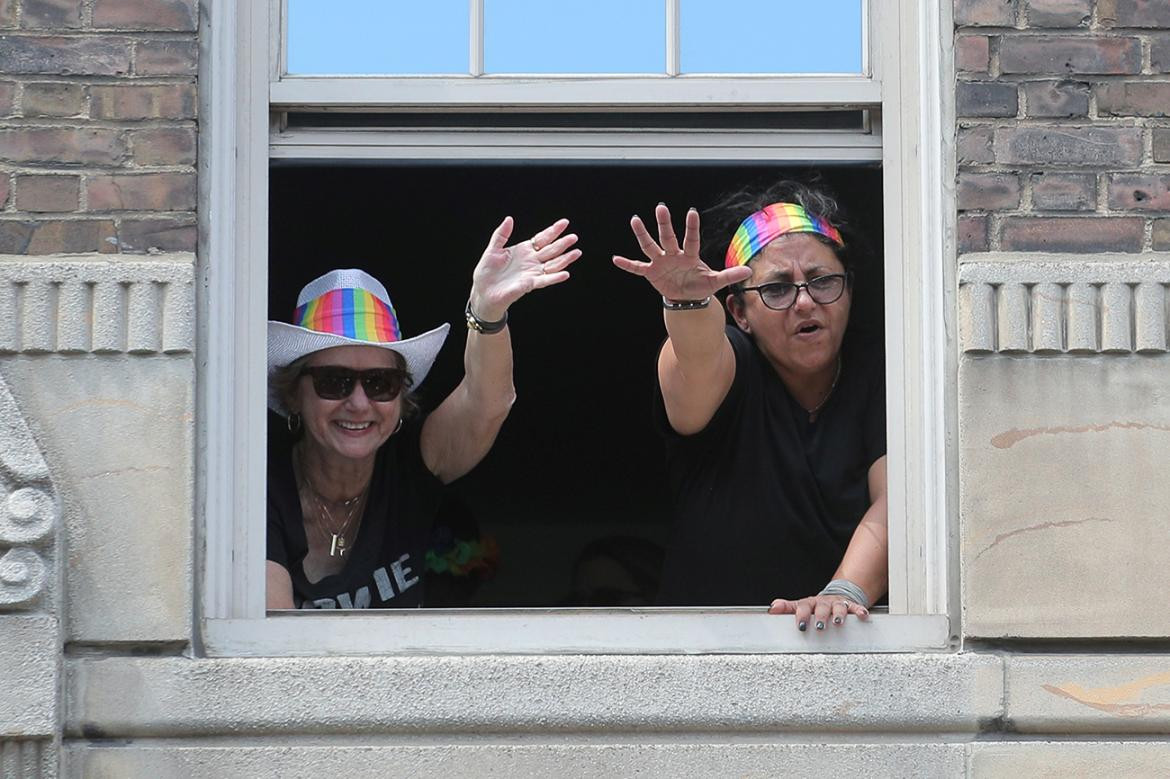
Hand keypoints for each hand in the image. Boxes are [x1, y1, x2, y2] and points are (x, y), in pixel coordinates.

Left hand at [469, 216, 580, 321]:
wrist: (483, 291)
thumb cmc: (487, 272)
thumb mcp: (493, 249)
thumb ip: (501, 234)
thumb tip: (509, 219)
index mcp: (524, 250)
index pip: (542, 238)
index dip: (553, 230)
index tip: (564, 223)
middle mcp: (531, 261)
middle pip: (551, 250)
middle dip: (563, 243)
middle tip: (574, 237)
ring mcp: (532, 272)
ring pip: (553, 264)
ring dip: (565, 259)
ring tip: (576, 252)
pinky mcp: (530, 284)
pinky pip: (545, 280)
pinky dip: (555, 277)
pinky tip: (565, 273)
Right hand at [612, 203, 750, 300]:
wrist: (687, 297)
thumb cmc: (700, 285)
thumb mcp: (716, 282)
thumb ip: (730, 275)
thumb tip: (749, 271)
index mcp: (690, 255)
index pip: (691, 239)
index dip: (691, 227)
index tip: (691, 212)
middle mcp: (674, 255)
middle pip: (668, 237)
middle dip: (664, 224)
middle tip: (661, 208)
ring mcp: (661, 262)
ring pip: (650, 246)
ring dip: (643, 235)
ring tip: (635, 220)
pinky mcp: (651, 273)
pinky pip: (637, 268)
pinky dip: (627, 265)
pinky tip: (616, 259)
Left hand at [768, 594, 869, 631]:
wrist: (836, 596)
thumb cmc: (815, 606)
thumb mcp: (801, 607)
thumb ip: (787, 608)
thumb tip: (772, 608)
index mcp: (810, 603)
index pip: (803, 607)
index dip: (802, 616)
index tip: (801, 626)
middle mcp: (823, 602)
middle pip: (821, 607)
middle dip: (820, 616)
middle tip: (819, 626)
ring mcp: (837, 603)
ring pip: (838, 607)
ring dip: (838, 613)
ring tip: (837, 621)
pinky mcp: (850, 606)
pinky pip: (856, 607)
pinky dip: (859, 611)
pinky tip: (862, 616)